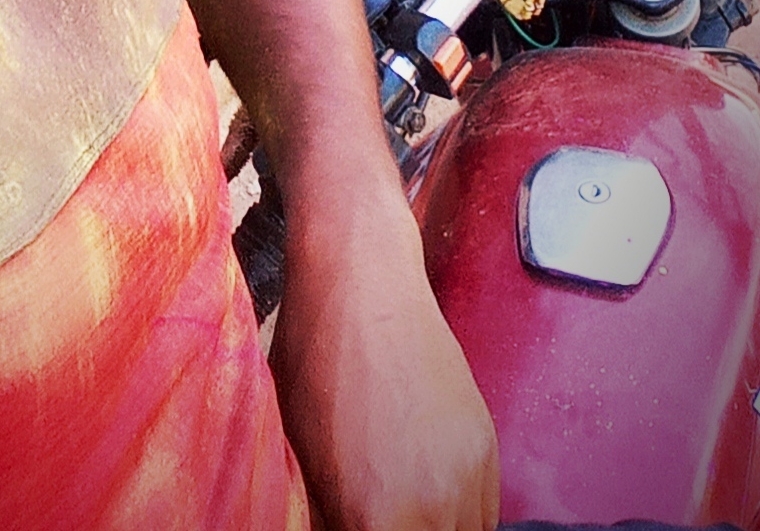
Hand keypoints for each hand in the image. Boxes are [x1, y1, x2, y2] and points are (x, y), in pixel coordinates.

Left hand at [268, 217, 499, 530]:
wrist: (363, 280)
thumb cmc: (314, 358)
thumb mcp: (299, 454)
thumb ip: (328, 515)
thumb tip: (336, 530)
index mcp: (377, 515)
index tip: (349, 524)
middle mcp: (434, 505)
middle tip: (372, 514)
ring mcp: (469, 474)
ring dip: (434, 530)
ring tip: (399, 507)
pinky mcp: (485, 444)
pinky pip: (484, 507)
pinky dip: (457, 510)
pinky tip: (423, 487)